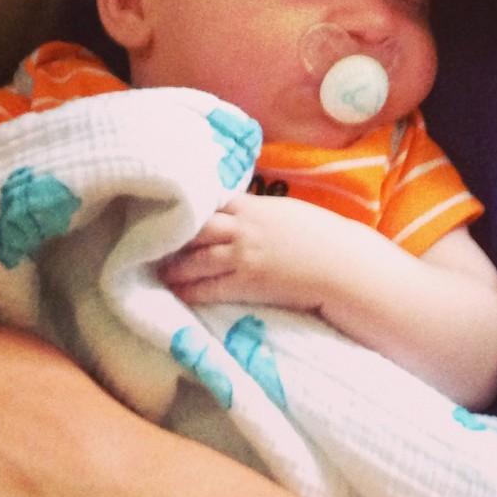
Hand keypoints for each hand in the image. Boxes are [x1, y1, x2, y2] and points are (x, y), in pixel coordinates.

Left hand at [159, 193, 345, 309]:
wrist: (341, 265)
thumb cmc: (323, 236)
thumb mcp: (289, 212)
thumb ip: (263, 210)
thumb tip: (248, 211)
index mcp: (253, 206)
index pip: (211, 202)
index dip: (191, 208)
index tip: (174, 212)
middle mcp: (241, 228)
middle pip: (195, 229)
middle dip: (174, 236)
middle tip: (155, 243)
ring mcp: (242, 256)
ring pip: (196, 260)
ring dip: (175, 267)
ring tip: (161, 272)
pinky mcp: (246, 283)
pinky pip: (209, 288)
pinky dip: (190, 291)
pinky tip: (179, 294)